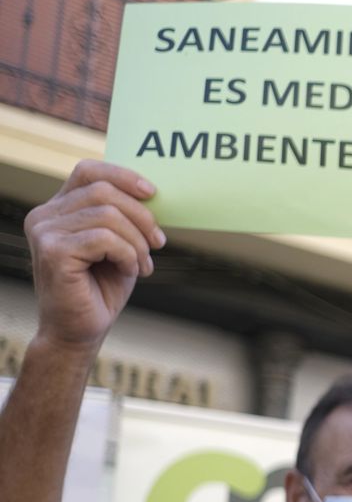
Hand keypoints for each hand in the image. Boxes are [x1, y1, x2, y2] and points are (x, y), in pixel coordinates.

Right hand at [23, 161, 164, 351]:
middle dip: (142, 216)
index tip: (152, 193)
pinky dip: (128, 254)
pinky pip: (105, 238)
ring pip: (108, 215)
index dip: (122, 175)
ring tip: (143, 264)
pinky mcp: (52, 252)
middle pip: (104, 191)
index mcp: (57, 209)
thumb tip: (152, 193)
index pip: (88, 171)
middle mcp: (45, 216)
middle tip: (158, 243)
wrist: (80, 330)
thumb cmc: (100, 288)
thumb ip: (124, 217)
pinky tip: (131, 270)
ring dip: (138, 241)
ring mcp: (45, 232)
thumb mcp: (118, 245)